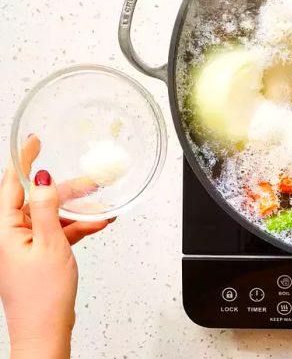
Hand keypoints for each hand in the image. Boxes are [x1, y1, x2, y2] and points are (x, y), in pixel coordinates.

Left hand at [0, 135, 112, 358]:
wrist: (45, 331)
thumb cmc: (42, 297)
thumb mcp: (49, 244)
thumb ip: (44, 209)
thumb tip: (40, 180)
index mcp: (4, 229)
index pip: (11, 184)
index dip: (23, 159)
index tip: (33, 141)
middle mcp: (10, 234)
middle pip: (36, 198)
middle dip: (65, 189)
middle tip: (90, 181)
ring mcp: (24, 245)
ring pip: (50, 214)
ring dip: (76, 210)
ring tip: (101, 205)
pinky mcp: (38, 255)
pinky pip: (57, 231)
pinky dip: (77, 226)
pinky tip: (97, 223)